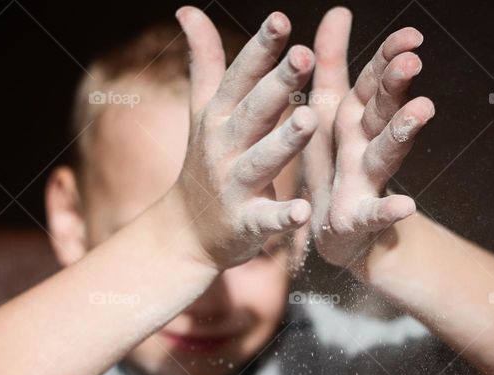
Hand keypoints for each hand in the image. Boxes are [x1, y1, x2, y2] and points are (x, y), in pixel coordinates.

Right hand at [172, 7, 316, 269]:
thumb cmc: (204, 163)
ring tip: (308, 119)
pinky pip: (267, 219)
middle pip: (254, 112)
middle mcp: (224, 147)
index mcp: (219, 117)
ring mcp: (233, 187)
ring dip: (283, 141)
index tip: (280, 20)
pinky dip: (284, 217)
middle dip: (277, 84)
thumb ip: (205, 62)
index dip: (260, 49)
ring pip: (262, 160)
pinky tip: (303, 212)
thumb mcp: (203, 112)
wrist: (185, 233)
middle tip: (304, 56)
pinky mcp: (247, 225)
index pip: (241, 77)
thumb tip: (187, 8)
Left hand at [303, 9, 433, 268]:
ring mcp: (367, 180)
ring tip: (420, 111)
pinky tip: (407, 206)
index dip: (389, 57)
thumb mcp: (327, 111)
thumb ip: (331, 63)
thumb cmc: (332, 165)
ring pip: (386, 152)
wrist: (334, 232)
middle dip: (395, 85)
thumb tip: (339, 11)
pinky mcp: (359, 218)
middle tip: (411, 61)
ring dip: (403, 130)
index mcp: (354, 116)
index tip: (411, 36)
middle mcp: (365, 143)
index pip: (374, 80)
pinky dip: (391, 210)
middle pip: (382, 109)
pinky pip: (376, 213)